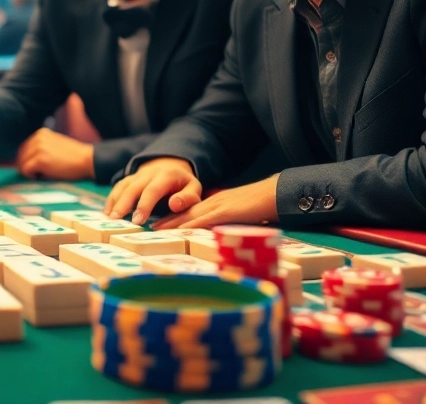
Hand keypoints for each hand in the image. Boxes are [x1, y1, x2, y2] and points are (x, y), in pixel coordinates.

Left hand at [16, 129, 94, 180]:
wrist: (87, 160)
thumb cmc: (73, 156)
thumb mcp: (55, 144)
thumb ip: (41, 147)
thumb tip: (26, 159)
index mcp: (41, 133)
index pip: (24, 148)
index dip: (28, 160)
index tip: (37, 167)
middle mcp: (37, 138)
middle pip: (20, 155)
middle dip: (27, 166)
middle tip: (40, 173)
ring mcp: (38, 148)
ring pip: (21, 163)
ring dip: (30, 171)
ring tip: (43, 174)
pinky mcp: (40, 160)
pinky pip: (25, 170)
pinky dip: (31, 176)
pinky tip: (41, 176)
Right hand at [104, 157, 201, 225]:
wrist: (170, 164)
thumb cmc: (183, 183)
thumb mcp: (194, 188)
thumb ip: (188, 198)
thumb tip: (174, 205)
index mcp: (165, 176)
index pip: (152, 190)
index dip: (144, 205)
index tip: (137, 220)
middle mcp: (147, 174)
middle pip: (132, 188)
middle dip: (123, 204)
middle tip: (116, 220)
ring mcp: (135, 176)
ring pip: (122, 187)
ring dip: (114, 202)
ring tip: (109, 219)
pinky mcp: (128, 180)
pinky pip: (117, 188)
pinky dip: (111, 200)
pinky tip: (106, 214)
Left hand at [152, 174, 280, 229]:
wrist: (277, 192)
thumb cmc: (263, 205)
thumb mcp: (241, 214)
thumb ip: (230, 221)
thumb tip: (224, 234)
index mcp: (216, 204)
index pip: (190, 211)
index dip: (173, 218)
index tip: (158, 224)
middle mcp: (213, 203)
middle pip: (185, 212)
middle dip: (166, 221)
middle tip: (148, 227)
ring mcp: (219, 206)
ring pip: (191, 215)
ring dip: (172, 223)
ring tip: (155, 229)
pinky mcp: (227, 211)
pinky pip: (206, 219)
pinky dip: (191, 225)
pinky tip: (180, 231)